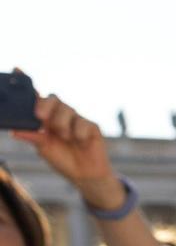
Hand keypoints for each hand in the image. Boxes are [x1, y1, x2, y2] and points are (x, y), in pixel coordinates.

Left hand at [9, 92, 120, 207]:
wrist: (85, 175)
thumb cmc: (63, 159)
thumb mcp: (43, 148)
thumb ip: (33, 136)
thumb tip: (15, 130)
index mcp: (46, 118)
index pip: (36, 97)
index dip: (27, 82)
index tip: (17, 69)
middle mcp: (61, 115)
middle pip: (52, 98)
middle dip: (45, 105)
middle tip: (40, 118)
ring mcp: (77, 119)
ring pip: (67, 110)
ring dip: (62, 125)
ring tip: (65, 138)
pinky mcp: (91, 126)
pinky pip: (82, 122)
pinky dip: (78, 134)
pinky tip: (80, 142)